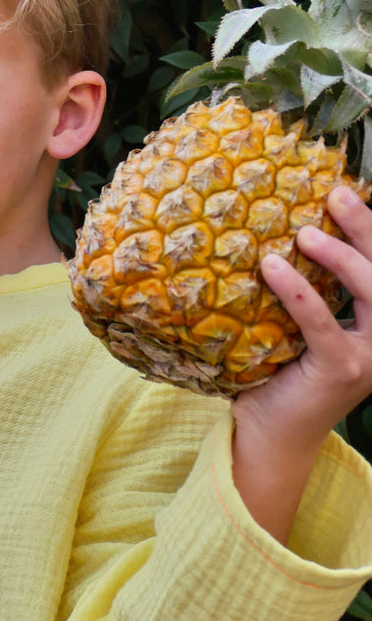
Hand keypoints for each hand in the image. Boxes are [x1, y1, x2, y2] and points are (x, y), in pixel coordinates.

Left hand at [229, 186, 371, 544]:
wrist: (268, 431)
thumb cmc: (273, 370)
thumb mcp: (289, 320)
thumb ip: (295, 285)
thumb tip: (258, 227)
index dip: (370, 228)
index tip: (344, 189)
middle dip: (367, 229)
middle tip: (336, 194)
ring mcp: (369, 357)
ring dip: (343, 258)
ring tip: (307, 232)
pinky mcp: (342, 372)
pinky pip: (324, 326)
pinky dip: (300, 294)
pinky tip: (273, 267)